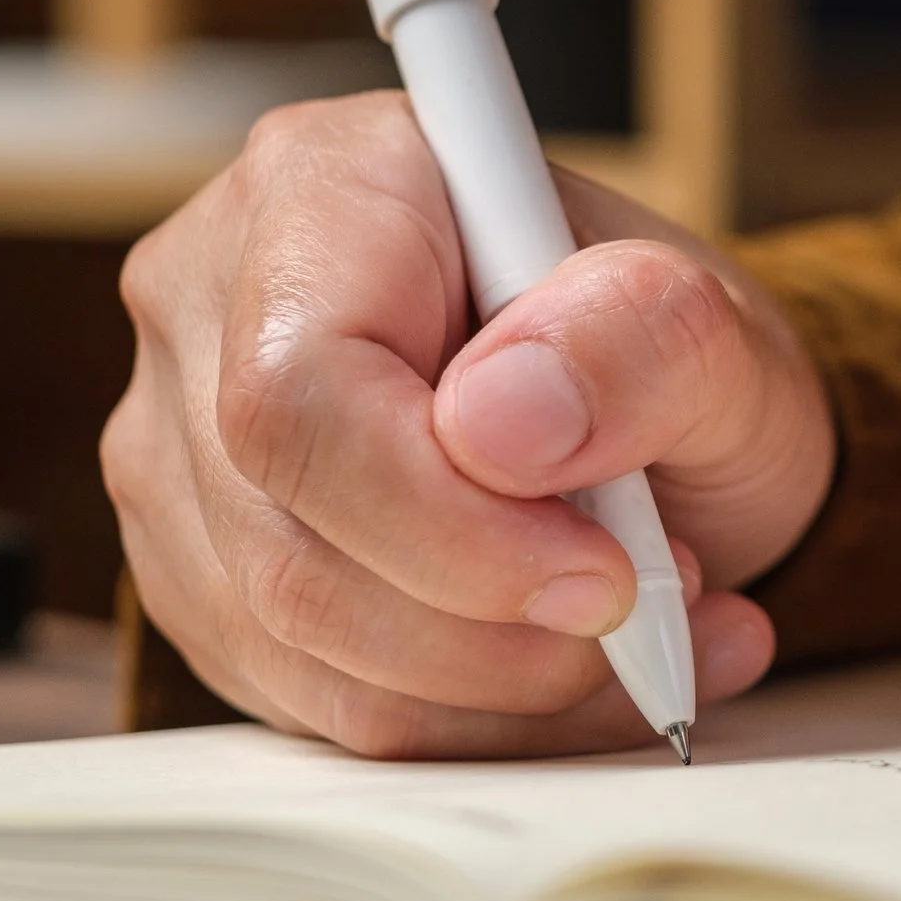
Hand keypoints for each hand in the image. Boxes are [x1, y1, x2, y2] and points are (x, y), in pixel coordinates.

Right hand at [103, 92, 834, 756]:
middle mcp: (214, 295)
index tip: (605, 576)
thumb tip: (500, 424)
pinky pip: (307, 697)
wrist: (651, 414)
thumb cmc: (664, 349)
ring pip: (289, 635)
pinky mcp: (198, 562)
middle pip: (283, 532)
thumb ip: (641, 343)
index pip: (301, 385)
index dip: (445, 522)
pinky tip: (578, 675)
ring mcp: (180, 438)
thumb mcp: (720, 328)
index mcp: (327, 182)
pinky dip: (465, 718)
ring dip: (496, 684)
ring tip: (648, 635)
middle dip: (490, 624)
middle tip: (649, 610)